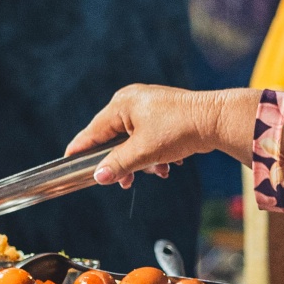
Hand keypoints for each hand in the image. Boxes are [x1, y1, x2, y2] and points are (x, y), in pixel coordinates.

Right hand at [65, 85, 260, 187]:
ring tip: (158, 171)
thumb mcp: (144, 152)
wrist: (216, 120)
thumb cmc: (179, 130)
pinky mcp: (166, 114)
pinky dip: (157, 153)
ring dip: (144, 161)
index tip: (67, 162)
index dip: (81, 149)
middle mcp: (133, 101)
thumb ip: (118, 165)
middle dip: (124, 162)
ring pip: (135, 141)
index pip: (93, 131)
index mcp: (122, 104)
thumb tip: (98, 177)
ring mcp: (150, 106)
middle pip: (115, 138)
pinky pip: (152, 138)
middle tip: (125, 181)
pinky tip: (170, 164)